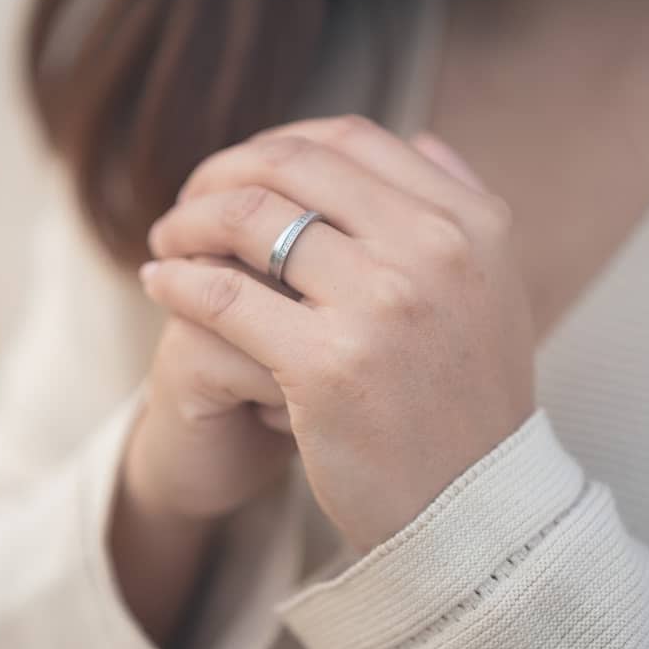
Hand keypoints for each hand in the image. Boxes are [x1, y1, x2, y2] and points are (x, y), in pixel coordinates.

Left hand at [140, 116, 535, 551]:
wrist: (469, 511)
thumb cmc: (465, 404)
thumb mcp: (490, 292)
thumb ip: (461, 208)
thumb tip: (420, 138)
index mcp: (471, 224)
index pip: (351, 139)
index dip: (278, 143)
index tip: (241, 171)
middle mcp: (435, 250)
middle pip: (292, 166)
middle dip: (222, 172)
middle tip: (188, 201)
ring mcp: (383, 305)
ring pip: (249, 218)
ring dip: (188, 220)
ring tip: (165, 239)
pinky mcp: (330, 365)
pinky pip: (224, 295)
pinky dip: (177, 280)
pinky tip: (158, 282)